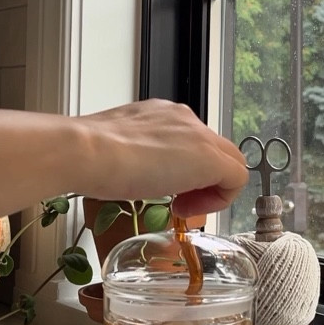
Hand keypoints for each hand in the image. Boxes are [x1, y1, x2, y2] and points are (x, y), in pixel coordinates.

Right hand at [73, 99, 247, 214]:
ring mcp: (199, 135)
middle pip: (216, 151)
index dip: (185, 170)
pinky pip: (236, 178)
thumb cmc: (90, 155)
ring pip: (228, 162)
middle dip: (203, 181)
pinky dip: (220, 200)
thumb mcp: (116, 151)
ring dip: (210, 190)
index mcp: (162, 115)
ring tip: (181, 207)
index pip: (191, 141)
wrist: (87, 152)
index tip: (166, 189)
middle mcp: (184, 119)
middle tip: (178, 203)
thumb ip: (134, 155)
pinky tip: (189, 209)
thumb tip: (131, 170)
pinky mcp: (210, 158)